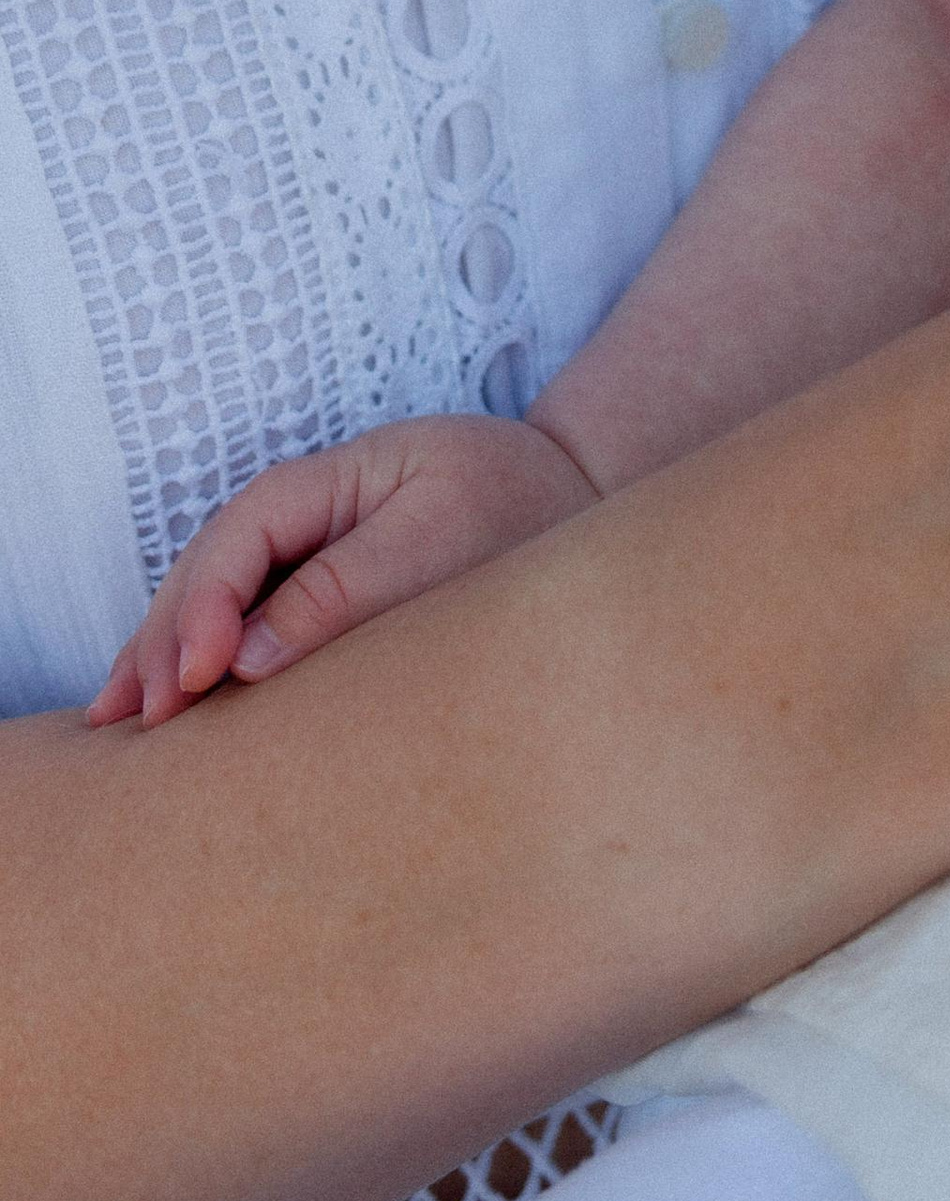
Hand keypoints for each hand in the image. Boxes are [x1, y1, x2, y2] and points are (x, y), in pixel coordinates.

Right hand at [87, 415, 596, 726]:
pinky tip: (165, 710)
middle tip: (135, 722)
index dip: (205, 602)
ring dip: (164, 655)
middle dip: (164, 639)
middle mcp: (313, 509)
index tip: (197, 677)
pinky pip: (244, 621)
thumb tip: (244, 660)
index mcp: (340, 475)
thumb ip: (346, 588)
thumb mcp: (442, 535)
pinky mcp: (325, 590)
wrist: (581, 499)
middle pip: (212, 567)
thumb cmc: (523, 512)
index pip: (245, 533)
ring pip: (215, 598)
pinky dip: (198, 662)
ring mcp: (314, 548)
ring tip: (115, 725)